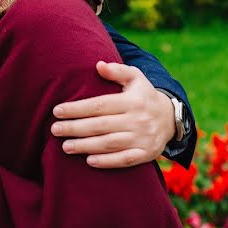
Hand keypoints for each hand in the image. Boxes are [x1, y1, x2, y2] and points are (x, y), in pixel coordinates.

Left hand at [51, 61, 174, 167]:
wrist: (171, 118)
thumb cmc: (144, 95)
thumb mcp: (135, 78)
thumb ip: (117, 71)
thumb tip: (98, 65)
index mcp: (132, 101)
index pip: (100, 105)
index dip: (77, 108)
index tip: (57, 111)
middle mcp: (137, 120)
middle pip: (101, 125)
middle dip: (75, 128)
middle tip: (55, 129)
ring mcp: (142, 138)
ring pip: (110, 143)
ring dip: (86, 146)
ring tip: (65, 146)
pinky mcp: (146, 153)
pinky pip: (125, 160)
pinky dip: (107, 162)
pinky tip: (89, 161)